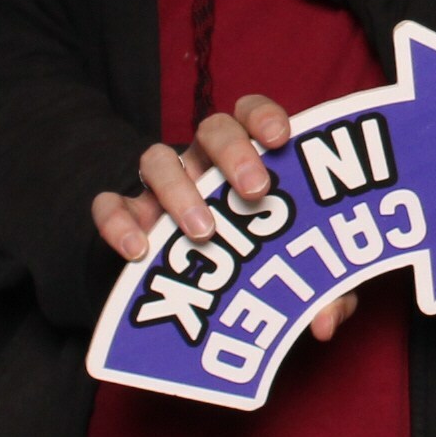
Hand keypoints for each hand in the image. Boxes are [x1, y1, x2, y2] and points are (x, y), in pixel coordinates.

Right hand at [91, 96, 359, 341]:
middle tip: (256, 191)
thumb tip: (325, 322)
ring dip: (180, 190)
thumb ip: (320, 293)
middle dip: (234, 153)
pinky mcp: (125, 216)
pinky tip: (137, 251)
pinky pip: (110, 205)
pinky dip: (119, 222)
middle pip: (211, 129)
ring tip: (204, 232)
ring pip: (158, 160)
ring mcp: (160, 187)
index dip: (264, 116)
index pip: (250, 114)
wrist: (187, 292)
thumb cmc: (256, 267)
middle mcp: (202, 162)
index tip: (282, 137)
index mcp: (247, 159)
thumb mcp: (293, 279)